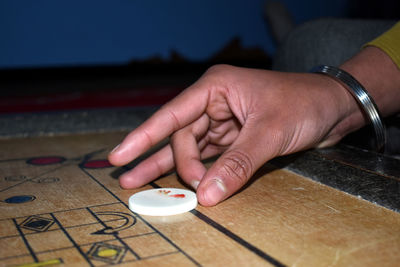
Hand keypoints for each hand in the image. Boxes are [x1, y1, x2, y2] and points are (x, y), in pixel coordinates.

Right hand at [108, 64, 354, 205]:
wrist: (333, 107)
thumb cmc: (303, 104)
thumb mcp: (269, 133)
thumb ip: (237, 164)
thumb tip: (207, 195)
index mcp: (215, 88)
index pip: (172, 114)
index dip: (143, 136)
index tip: (119, 155)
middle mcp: (214, 103)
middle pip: (182, 137)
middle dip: (180, 164)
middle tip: (181, 188)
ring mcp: (223, 121)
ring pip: (192, 148)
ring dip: (178, 169)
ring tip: (142, 182)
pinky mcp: (234, 137)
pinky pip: (210, 156)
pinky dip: (202, 172)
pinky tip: (190, 183)